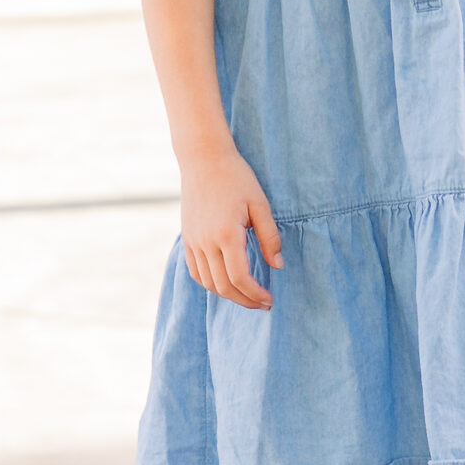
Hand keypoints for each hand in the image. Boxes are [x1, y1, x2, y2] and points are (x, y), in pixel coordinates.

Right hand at [180, 142, 282, 307]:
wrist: (204, 159)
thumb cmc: (237, 178)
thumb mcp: (260, 204)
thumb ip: (270, 237)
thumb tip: (277, 266)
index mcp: (227, 234)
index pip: (240, 278)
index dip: (255, 294)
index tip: (269, 299)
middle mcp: (206, 242)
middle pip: (223, 286)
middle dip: (244, 300)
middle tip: (263, 304)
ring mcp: (192, 242)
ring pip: (208, 282)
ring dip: (228, 295)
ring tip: (247, 296)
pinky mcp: (186, 239)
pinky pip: (195, 271)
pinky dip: (210, 284)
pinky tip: (225, 284)